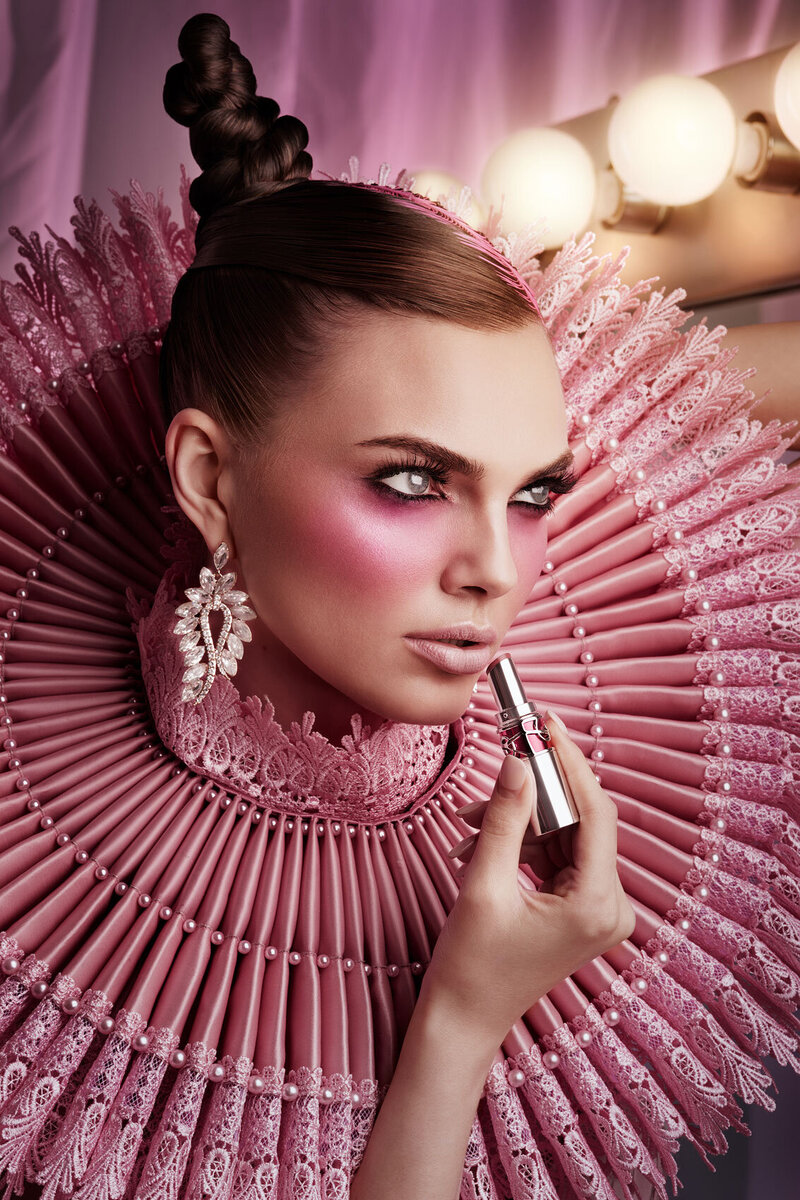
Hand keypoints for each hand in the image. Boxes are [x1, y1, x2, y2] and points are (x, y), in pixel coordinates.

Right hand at [420, 710, 634, 1046]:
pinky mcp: (581, 910)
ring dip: (519, 819)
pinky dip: (520, 843)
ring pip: (564, 835)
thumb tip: (519, 761)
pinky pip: (556, 856)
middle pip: (581, 820)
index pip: (596, 812)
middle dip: (536, 791)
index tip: (544, 722)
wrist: (463, 1019)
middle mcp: (611, 907)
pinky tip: (478, 843)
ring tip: (468, 821)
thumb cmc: (471, 965)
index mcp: (598, 904)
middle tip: (505, 751)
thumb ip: (502, 818)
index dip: (569, 761)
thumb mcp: (483, 885)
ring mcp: (598, 911)